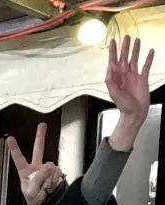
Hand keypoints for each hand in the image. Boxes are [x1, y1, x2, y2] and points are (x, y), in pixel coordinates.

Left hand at [6, 123, 64, 204]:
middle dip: (40, 136)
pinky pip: (57, 172)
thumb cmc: (33, 200)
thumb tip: (45, 168)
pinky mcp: (57, 172)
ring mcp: (47, 169)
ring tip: (44, 187)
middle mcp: (36, 167)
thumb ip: (36, 179)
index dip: (14, 149)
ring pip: (49, 166)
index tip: (10, 139)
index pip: (19, 158)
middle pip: (38, 149)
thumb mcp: (30, 192)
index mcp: (25, 171)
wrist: (45, 204)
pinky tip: (51, 185)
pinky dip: (54, 180)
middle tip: (42, 125)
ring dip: (47, 178)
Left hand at [107, 36, 154, 151]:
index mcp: (116, 77)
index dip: (113, 51)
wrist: (134, 113)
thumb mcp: (114, 93)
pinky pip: (146, 66)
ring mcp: (134, 76)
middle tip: (126, 36)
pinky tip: (150, 51)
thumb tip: (109, 68)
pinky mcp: (143, 79)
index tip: (113, 42)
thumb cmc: (123, 105)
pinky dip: (148, 59)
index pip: (113, 61)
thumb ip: (110, 81)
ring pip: (134, 59)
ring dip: (135, 50)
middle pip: (124, 57)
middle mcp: (124, 74)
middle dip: (125, 47)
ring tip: (137, 40)